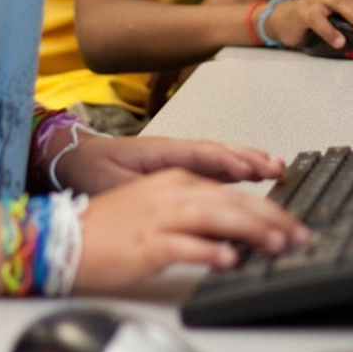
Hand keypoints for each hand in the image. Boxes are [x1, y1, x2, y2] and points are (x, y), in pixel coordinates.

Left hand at [57, 134, 285, 193]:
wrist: (76, 158)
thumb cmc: (91, 169)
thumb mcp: (108, 183)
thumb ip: (136, 192)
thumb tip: (157, 201)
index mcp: (159, 151)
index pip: (199, 154)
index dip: (225, 162)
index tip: (249, 170)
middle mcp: (174, 152)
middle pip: (218, 152)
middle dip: (250, 159)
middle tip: (276, 169)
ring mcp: (179, 159)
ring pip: (220, 157)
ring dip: (249, 161)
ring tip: (276, 168)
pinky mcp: (180, 169)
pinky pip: (214, 167)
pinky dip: (236, 169)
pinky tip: (253, 177)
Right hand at [74, 168, 307, 290]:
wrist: (62, 238)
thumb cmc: (109, 230)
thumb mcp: (159, 212)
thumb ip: (196, 215)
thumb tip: (235, 233)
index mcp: (176, 181)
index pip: (232, 191)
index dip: (266, 206)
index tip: (290, 222)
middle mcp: (172, 193)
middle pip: (233, 200)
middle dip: (271, 217)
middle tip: (299, 234)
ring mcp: (159, 217)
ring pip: (217, 217)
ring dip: (253, 231)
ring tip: (278, 244)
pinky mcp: (147, 243)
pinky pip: (185, 246)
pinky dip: (210, 251)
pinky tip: (230, 260)